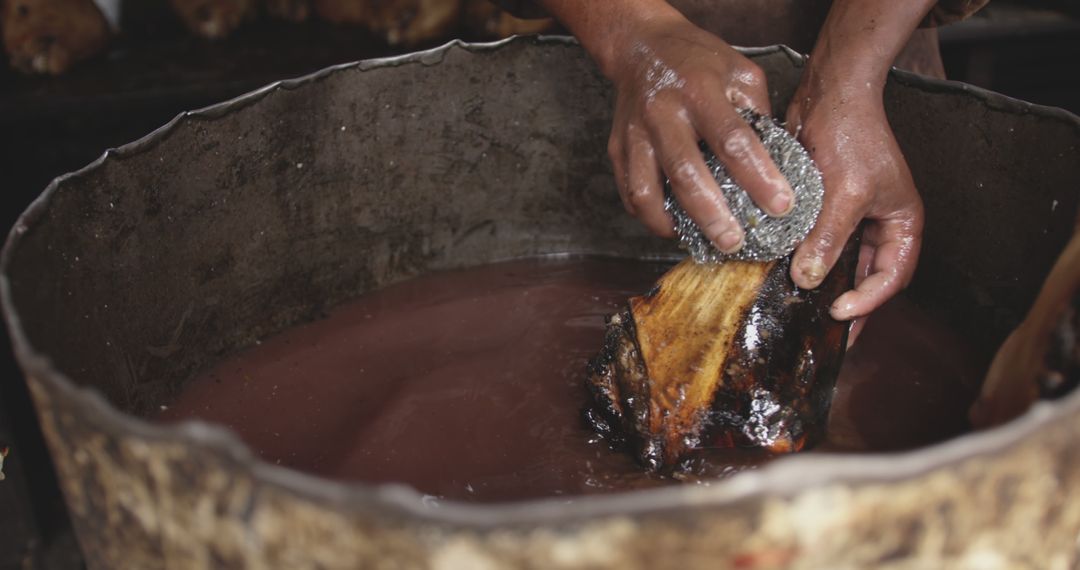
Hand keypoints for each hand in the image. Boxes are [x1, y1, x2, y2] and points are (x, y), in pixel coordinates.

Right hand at [605, 13, 795, 253]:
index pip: (733, 140)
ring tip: (699, 241)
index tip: (781, 205)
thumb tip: (778, 162)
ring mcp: (635, 134)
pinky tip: (674, 225)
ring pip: (646, 191)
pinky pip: (629, 194)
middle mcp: (663, 113)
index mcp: (700, 91)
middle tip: (735, 243)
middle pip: (686, 173)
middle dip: (712, 215)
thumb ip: (758, 113)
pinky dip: (650, 217)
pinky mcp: (617, 150)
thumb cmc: (697, 61)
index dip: (758, 176)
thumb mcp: (739, 71)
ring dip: (673, 224)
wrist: (641, 48)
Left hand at [786, 78, 923, 344]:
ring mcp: (850, 219)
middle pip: (867, 279)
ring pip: (839, 266)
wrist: (827, 94)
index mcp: (902, 224)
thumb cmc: (852, 133)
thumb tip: (809, 279)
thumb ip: (829, 237)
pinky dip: (802, 263)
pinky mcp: (822, 211)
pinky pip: (815, 246)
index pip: (893, 277)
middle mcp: (878, 226)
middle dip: (848, 307)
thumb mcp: (846, 191)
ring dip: (822, 287)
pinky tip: (783, 279)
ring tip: (801, 314)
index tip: (838, 313)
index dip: (869, 301)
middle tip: (823, 335)